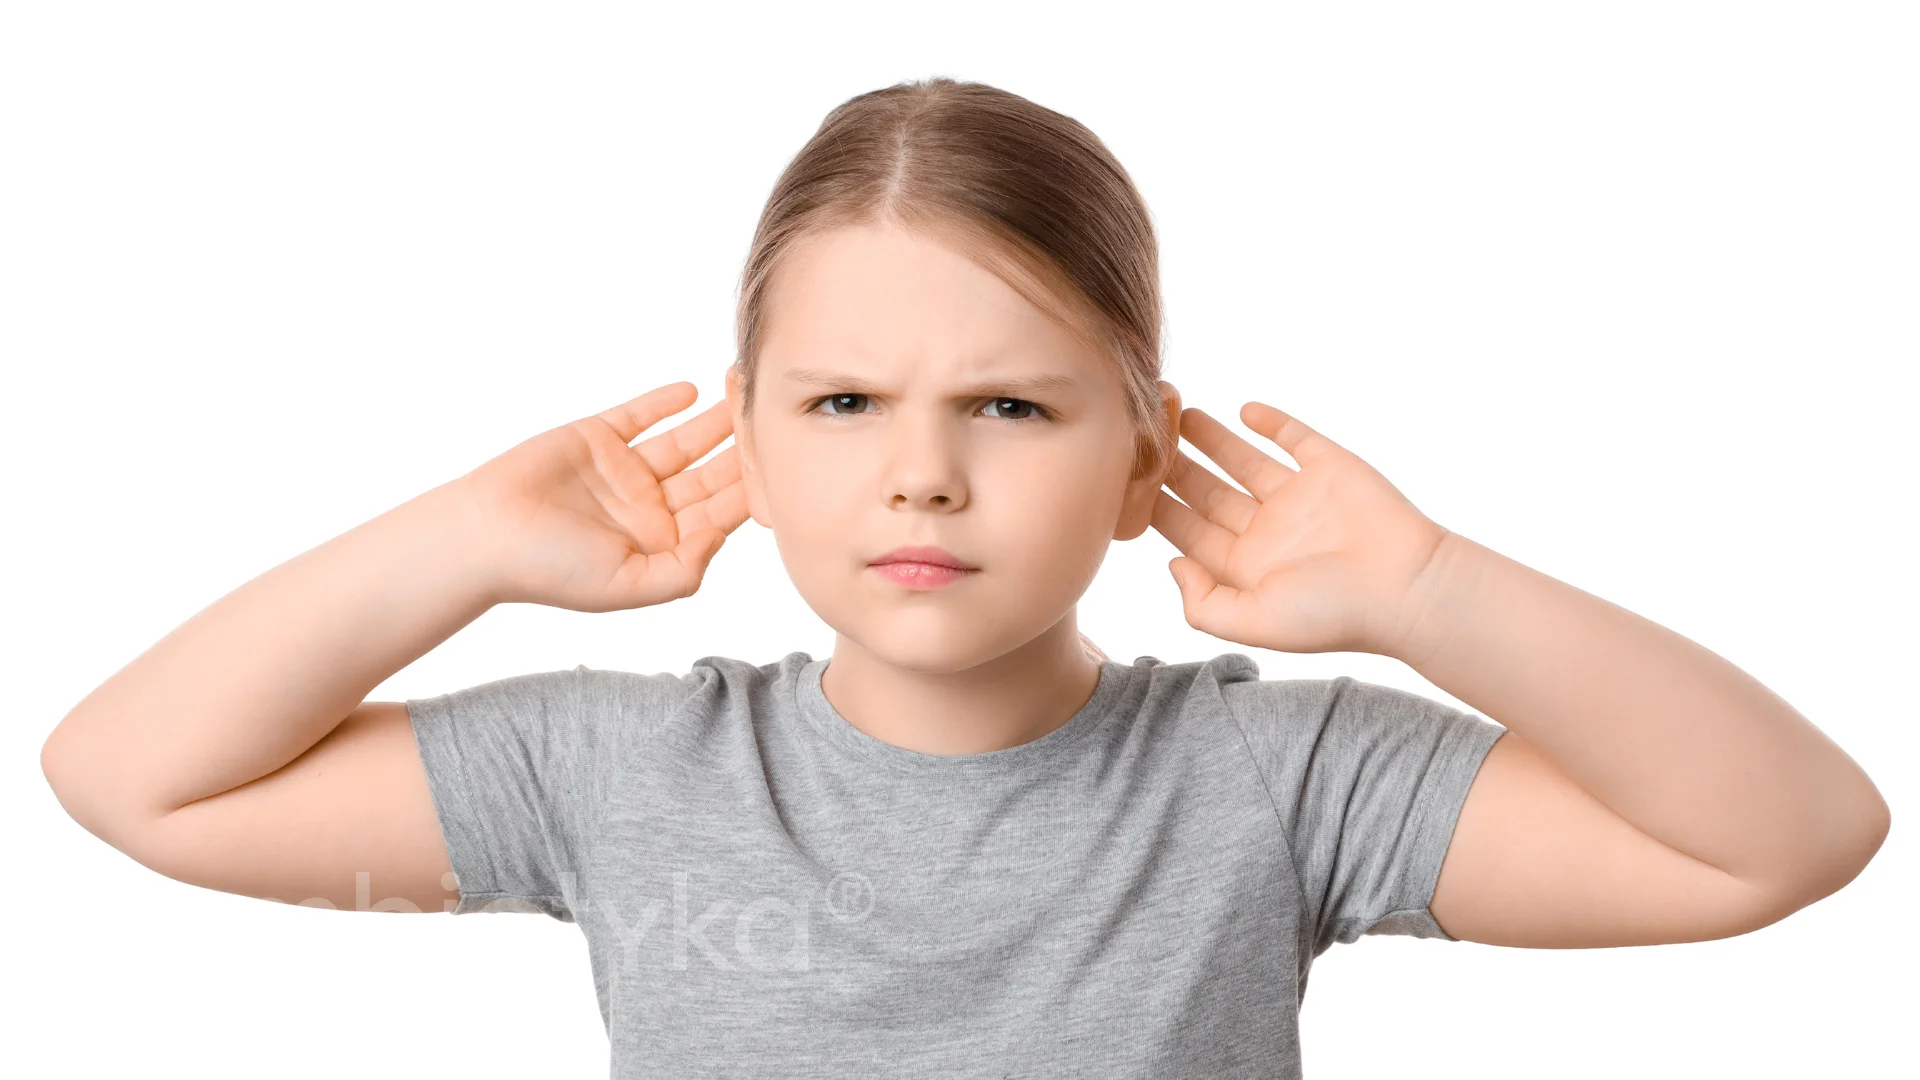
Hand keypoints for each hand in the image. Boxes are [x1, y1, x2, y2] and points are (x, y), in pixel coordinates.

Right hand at [453, 381, 748, 611]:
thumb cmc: (549, 571)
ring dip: (715, 421)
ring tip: (744, 394)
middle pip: (710, 475)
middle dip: (744, 451)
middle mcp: (649, 507)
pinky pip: (638, 416)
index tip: (786, 468)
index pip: (719, 514)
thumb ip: (681, 572)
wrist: (485, 535)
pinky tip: (694, 391)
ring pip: (683, 442)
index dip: (752, 491)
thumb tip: (721, 538)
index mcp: (661, 543)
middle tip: (776, 422)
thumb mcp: (627, 587)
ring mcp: (623, 471)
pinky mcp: (596, 439)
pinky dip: (663, 402)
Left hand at [1150, 402, 1451, 655]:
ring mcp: (1300, 498)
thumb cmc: (1333, 614)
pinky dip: (1272, 422)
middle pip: (1208, 493)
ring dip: (1213, 440)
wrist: (1405, 586)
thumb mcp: (1253, 623)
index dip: (1157, 507)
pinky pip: (1296, 439)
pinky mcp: (1332, 468)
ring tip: (1181, 414)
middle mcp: (1269, 532)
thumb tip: (1172, 564)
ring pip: (1244, 461)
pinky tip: (1244, 409)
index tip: (1124, 481)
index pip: (1189, 532)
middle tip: (1141, 437)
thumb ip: (1203, 604)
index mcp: (1247, 568)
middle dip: (1175, 468)